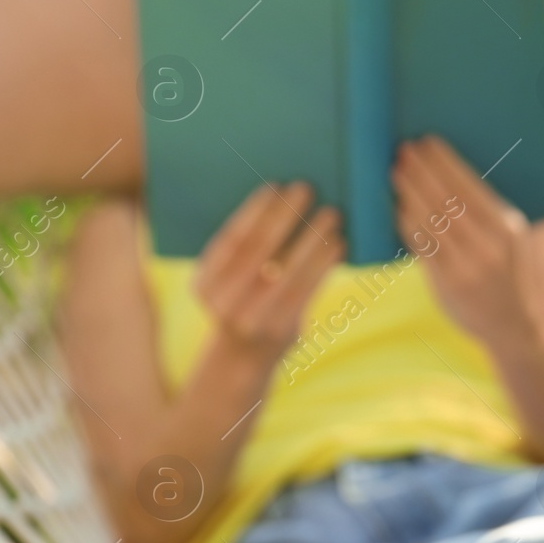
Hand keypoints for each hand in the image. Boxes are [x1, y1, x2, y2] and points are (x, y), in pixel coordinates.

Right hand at [194, 182, 342, 361]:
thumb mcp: (231, 279)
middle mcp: (221, 302)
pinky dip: (324, 265)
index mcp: (203, 282)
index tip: (275, 185)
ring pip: (285, 270)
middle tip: (306, 187)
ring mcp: (250, 319)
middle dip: (284, 216)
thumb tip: (284, 200)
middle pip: (257, 250)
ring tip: (331, 213)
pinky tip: (340, 245)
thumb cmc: (244, 302)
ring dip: (312, 238)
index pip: (230, 239)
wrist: (244, 358)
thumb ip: (247, 249)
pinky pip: (306, 291)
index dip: (253, 211)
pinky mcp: (279, 330)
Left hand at [391, 137, 543, 350]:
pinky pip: (421, 247)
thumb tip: (465, 175)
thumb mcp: (518, 240)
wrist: (522, 330)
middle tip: (403, 149)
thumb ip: (496, 211)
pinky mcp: (447, 286)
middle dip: (421, 170)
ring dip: (409, 192)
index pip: (468, 186)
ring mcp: (465, 268)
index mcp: (508, 229)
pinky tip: (398, 207)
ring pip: (429, 221)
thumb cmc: (516, 276)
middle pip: (445, 199)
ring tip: (395, 171)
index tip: (428, 141)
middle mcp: (487, 248)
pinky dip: (407, 223)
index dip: (445, 162)